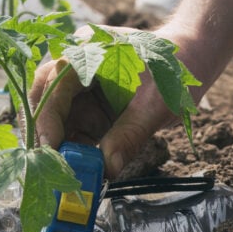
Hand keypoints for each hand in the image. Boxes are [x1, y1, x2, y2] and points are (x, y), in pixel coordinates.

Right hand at [30, 25, 195, 178]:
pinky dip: (74, 154)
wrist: (189, 63)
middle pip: (43, 103)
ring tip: (62, 176)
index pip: (52, 87)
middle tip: (44, 168)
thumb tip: (108, 169)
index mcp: (85, 54)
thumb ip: (129, 135)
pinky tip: (79, 173)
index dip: (46, 120)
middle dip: (43, 136)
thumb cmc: (171, 72)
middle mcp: (74, 71)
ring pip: (55, 122)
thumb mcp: (153, 104)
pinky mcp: (88, 111)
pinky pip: (73, 134)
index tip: (49, 149)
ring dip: (58, 150)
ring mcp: (79, 93)